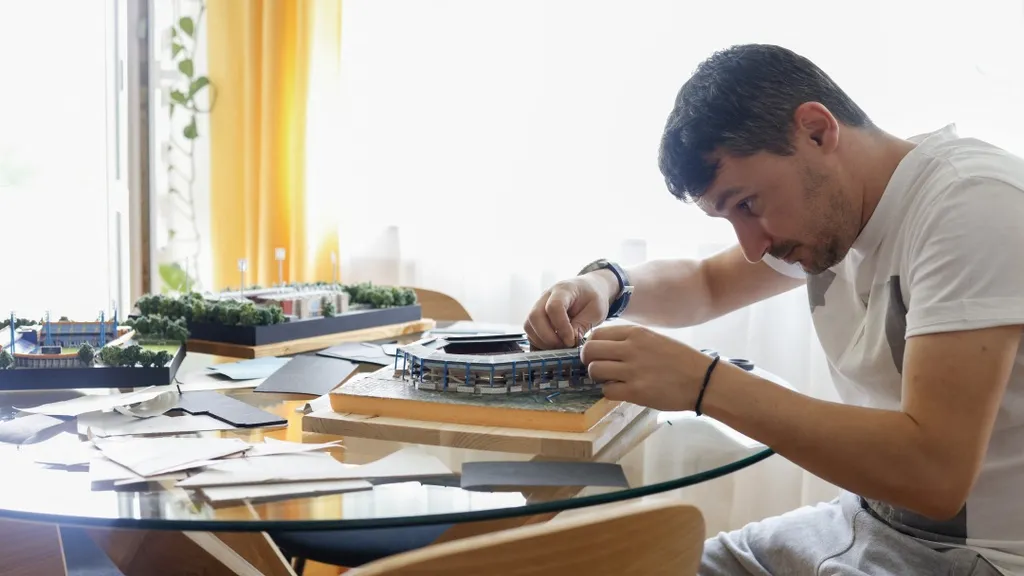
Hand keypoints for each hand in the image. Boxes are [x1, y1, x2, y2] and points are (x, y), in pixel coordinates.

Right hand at [524, 271, 617, 348]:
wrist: (589, 288)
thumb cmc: (593, 297)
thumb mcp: (596, 311)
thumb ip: (582, 325)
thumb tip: (569, 341)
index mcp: (564, 289)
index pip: (554, 306)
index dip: (561, 327)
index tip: (571, 340)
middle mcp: (546, 296)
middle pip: (535, 316)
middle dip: (548, 337)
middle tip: (564, 346)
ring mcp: (538, 305)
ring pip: (529, 325)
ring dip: (542, 341)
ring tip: (560, 346)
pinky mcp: (536, 317)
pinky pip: (530, 331)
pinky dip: (538, 342)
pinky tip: (552, 347)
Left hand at [581, 324, 716, 410]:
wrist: (703, 380)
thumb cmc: (680, 360)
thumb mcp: (654, 339)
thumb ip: (630, 340)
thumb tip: (604, 346)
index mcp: (636, 333)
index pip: (596, 334)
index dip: (592, 345)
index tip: (597, 353)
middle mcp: (631, 348)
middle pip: (590, 351)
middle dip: (588, 361)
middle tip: (597, 368)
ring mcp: (632, 370)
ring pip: (595, 371)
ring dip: (598, 378)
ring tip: (610, 380)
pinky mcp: (636, 392)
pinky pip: (607, 391)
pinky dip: (609, 392)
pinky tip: (621, 391)